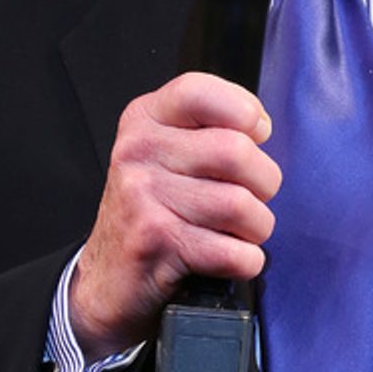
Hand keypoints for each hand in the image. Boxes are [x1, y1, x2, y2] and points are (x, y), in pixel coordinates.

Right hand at [69, 72, 280, 359]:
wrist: (108, 279)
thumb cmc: (151, 212)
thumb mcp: (165, 154)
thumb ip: (207, 130)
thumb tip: (260, 126)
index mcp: (145, 120)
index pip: (201, 92)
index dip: (244, 111)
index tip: (254, 136)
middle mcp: (138, 152)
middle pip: (236, 151)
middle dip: (264, 181)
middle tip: (252, 196)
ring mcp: (143, 197)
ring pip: (241, 205)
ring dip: (256, 228)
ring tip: (238, 232)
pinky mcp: (156, 242)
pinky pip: (235, 252)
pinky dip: (245, 262)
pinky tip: (226, 258)